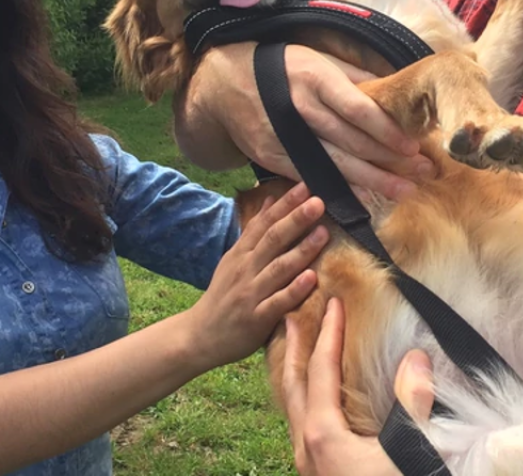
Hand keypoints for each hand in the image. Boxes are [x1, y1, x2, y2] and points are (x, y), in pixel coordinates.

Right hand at [177, 42, 431, 200]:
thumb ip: (355, 77)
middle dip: (391, 159)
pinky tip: (365, 199)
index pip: (358, 109)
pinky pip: (313, 177)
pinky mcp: (275, 157)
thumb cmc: (281, 67)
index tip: (414, 144)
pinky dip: (340, 189)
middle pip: (352, 141)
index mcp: (315, 78)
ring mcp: (286, 137)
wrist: (226, 85)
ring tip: (405, 191)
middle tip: (425, 172)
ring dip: (373, 180)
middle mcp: (300, 108)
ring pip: (335, 164)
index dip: (387, 131)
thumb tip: (395, 92)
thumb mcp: (317, 58)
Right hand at [188, 183, 328, 368]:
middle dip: (296, 219)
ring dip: (302, 249)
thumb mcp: (233, 258)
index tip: (304, 186)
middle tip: (318, 201)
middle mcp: (246, 269)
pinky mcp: (256, 319)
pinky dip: (294, 289)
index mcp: (241, 253)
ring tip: (322, 233)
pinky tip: (312, 278)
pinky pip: (278, 302)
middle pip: (273, 239)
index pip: (264, 223)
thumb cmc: (223, 295)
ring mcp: (251, 293)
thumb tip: (269, 199)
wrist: (199, 335)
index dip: (285, 204)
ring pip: (279, 268)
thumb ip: (253, 231)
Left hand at [284, 298, 434, 475]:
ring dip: (297, 374)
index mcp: (322, 434)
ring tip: (300, 352)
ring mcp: (309, 465)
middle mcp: (307, 447)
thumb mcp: (410, 453)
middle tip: (290, 317)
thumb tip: (416, 358)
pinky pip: (303, 426)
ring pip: (295, 408)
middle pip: (293, 385)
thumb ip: (412, 405)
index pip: (320, 369)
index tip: (334, 303)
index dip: (329, 333)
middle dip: (293, 348)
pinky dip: (306, 399)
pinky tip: (319, 401)